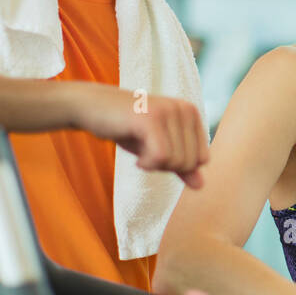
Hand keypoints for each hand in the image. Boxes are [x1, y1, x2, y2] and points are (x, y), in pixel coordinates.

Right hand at [71, 83, 209, 187]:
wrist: (92, 109)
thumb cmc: (127, 129)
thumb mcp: (158, 149)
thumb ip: (181, 166)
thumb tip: (201, 186)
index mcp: (191, 113)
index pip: (203, 158)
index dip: (179, 166)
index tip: (158, 153)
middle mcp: (184, 108)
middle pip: (190, 162)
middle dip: (166, 167)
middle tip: (146, 153)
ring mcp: (168, 111)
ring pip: (176, 161)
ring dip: (154, 165)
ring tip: (140, 150)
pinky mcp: (150, 118)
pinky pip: (161, 157)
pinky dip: (147, 165)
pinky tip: (137, 159)